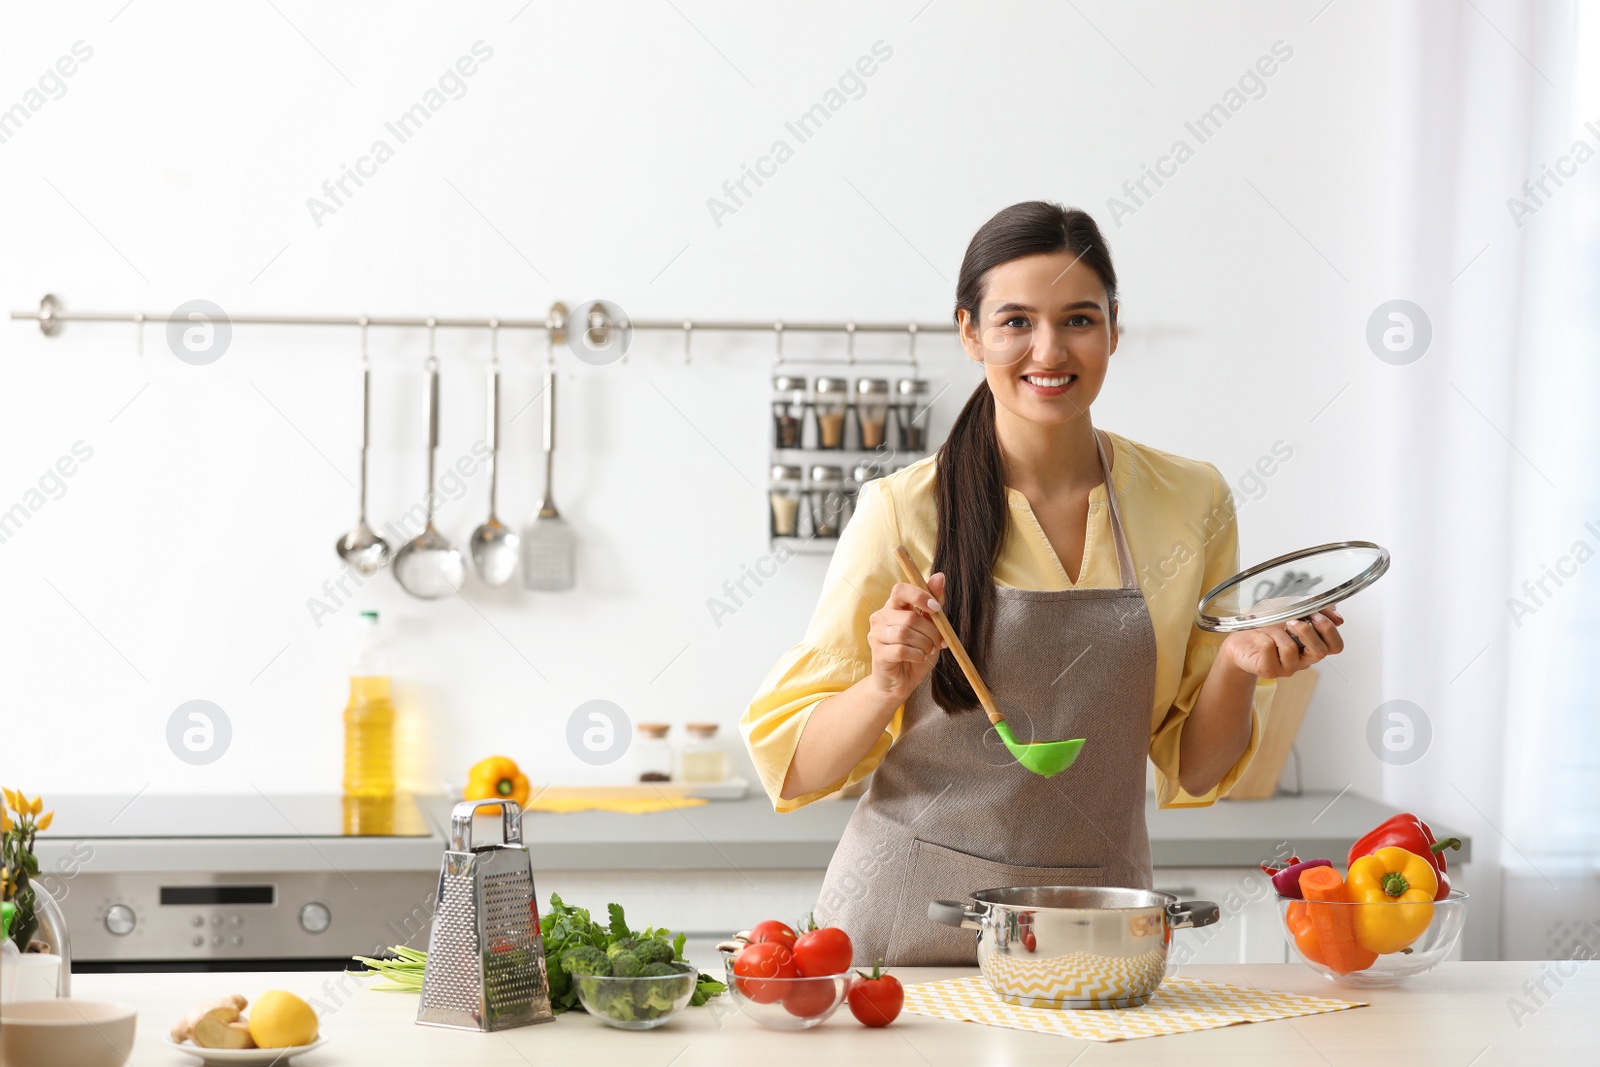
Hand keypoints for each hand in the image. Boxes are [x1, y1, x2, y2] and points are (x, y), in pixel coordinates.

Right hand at [868, 573, 947, 702]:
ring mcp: (876, 634)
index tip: (936, 608)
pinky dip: (916, 655)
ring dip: (924, 644)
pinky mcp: (877, 653)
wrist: (903, 681)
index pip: (900, 589)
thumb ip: (933, 603)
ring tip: (927, 650)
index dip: (919, 596)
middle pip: (910, 616)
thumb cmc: (916, 651)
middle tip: (937, 642)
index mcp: (894, 606)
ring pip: (905, 633)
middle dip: (931, 631)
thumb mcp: (931, 626)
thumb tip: (940, 575)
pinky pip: (901, 649)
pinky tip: (918, 658)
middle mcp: (881, 617)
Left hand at [1221, 607, 1343, 678]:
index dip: (1329, 630)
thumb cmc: (1266, 622)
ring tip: (1268, 627)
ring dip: (1277, 631)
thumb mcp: (1291, 606)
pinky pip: (1269, 649)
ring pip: (1291, 649)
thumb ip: (1313, 608)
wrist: (1239, 636)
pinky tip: (1258, 636)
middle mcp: (1304, 660)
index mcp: (1313, 645)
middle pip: (1320, 652)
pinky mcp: (1269, 670)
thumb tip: (1338, 617)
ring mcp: (1287, 667)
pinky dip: (1263, 636)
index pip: (1336, 646)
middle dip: (1307, 631)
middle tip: (1292, 621)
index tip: (1315, 615)